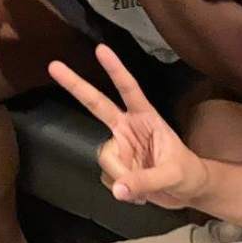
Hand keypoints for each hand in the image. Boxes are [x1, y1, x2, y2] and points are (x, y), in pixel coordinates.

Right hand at [49, 44, 208, 208]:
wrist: (188, 193)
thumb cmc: (187, 174)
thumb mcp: (173, 175)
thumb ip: (145, 181)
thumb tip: (118, 189)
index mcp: (146, 118)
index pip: (129, 90)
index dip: (115, 70)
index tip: (100, 49)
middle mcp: (128, 128)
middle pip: (97, 104)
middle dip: (75, 85)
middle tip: (53, 66)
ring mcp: (120, 146)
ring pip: (105, 157)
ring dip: (121, 175)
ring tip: (144, 189)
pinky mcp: (116, 166)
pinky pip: (108, 177)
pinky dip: (122, 189)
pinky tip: (137, 193)